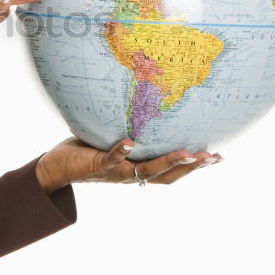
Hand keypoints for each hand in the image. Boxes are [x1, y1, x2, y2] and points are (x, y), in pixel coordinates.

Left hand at [35, 136, 222, 192]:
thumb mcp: (113, 140)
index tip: (219, 157)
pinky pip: (110, 160)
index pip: (172, 171)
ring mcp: (115, 172)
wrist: (55, 168)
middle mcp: (130, 175)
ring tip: (187, 153)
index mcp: (137, 169)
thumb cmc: (85, 151)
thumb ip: (131, 129)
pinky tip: (130, 141)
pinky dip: (120, 152)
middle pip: (167, 175)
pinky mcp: (96, 166)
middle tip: (212, 156)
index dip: (195, 167)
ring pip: (146, 171)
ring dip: (167, 163)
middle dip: (191, 167)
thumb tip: (148, 99)